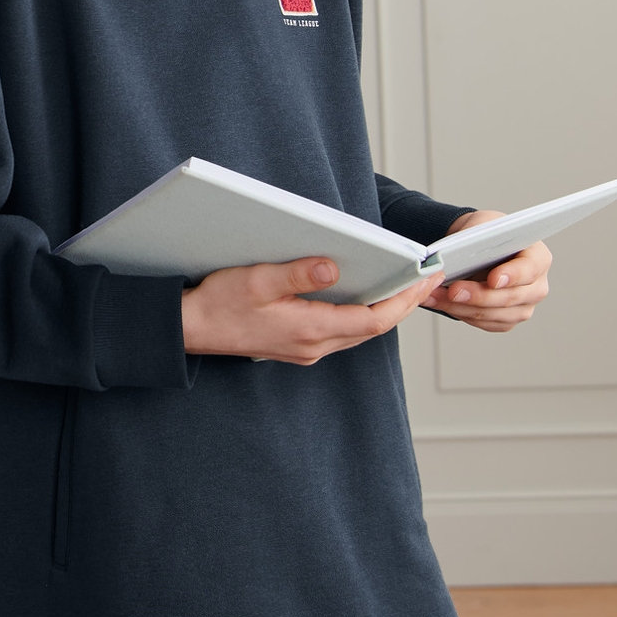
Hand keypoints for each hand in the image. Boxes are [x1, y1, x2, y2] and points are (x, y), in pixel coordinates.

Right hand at [181, 257, 445, 363]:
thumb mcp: (257, 279)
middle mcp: (313, 345)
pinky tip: (362, 294)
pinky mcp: (297, 345)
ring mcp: (305, 349)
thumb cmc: (218, 302)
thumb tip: (334, 267)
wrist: (189, 329)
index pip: (374, 319)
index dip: (405, 300)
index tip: (427, 279)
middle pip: (373, 327)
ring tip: (403, 283)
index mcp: (309, 329)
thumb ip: (298, 273)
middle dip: (403, 302)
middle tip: (427, 276)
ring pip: (358, 331)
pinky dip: (360, 314)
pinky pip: (341, 331)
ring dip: (383, 309)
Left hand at [422, 210, 550, 332]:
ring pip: (493, 314)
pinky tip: (442, 303)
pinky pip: (484, 323)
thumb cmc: (487, 233)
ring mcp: (523, 306)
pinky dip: (460, 313)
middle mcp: (536, 286)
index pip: (529, 269)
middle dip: (478, 296)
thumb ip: (476, 236)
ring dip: (461, 307)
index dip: (512, 275)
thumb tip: (456, 252)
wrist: (479, 248)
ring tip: (435, 296)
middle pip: (510, 297)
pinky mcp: (506, 319)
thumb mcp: (482, 224)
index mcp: (538, 257)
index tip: (492, 279)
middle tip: (453, 290)